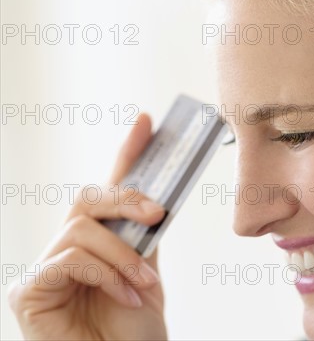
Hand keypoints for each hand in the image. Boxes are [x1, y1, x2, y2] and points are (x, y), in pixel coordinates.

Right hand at [8, 113, 168, 339]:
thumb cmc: (134, 329)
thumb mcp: (146, 269)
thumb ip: (144, 232)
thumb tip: (159, 192)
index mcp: (94, 242)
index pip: (105, 190)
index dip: (126, 153)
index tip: (147, 121)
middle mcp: (64, 249)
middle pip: (86, 198)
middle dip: (126, 200)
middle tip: (159, 214)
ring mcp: (42, 269)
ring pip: (81, 228)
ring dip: (123, 255)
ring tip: (144, 284)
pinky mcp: (27, 291)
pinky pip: (69, 257)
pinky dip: (106, 273)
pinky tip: (125, 296)